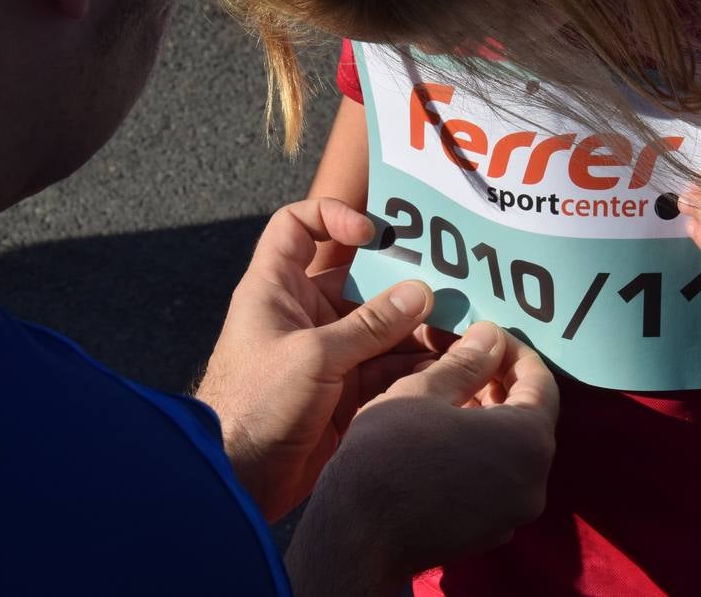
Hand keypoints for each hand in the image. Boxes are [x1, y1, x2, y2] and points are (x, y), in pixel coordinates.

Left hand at [195, 198, 436, 521]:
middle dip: (404, 286)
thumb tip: (420, 294)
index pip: (298, 227)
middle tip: (450, 288)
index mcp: (277, 289)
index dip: (333, 217)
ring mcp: (328, 354)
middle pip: (360, 282)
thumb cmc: (254, 406)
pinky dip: (417, 366)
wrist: (238, 483)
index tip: (373, 234)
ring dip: (419, 330)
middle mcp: (304, 314)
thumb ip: (370, 325)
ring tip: (462, 331)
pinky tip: (450, 367)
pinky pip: (389, 367)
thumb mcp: (314, 356)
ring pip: (383, 328)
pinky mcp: (346, 391)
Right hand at [286, 322, 558, 596]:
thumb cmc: (390, 452)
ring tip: (449, 391)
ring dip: (489, 417)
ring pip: (512, 451)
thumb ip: (467, 361)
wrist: (356, 535)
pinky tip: (444, 434)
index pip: (541, 382)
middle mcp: (534, 482)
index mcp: (529, 441)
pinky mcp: (488, 532)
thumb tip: (490, 336)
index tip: (485, 334)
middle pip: (529, 417)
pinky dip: (481, 452)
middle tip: (464, 357)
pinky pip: (496, 480)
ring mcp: (512, 513)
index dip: (513, 351)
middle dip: (499, 383)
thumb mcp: (425, 391)